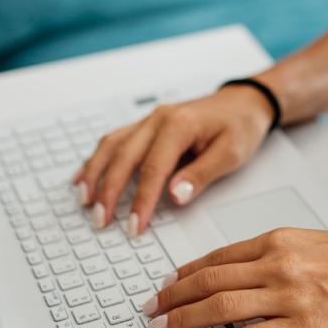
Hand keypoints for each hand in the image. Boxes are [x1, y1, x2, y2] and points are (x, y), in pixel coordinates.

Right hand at [74, 86, 273, 233]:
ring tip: (85, 202)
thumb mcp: (231, 153)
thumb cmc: (240, 125)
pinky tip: (84, 176)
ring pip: (111, 146)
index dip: (141, 200)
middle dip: (108, 192)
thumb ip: (201, 175)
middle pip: (123, 157)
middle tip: (101, 221)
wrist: (244, 101)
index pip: (153, 168)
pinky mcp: (146, 125)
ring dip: (95, 174)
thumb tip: (175, 195)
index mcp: (179, 125)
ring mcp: (149, 120)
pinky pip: (114, 141)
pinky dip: (97, 159)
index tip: (135, 226)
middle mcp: (158, 119)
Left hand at [140, 228, 327, 327]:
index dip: (184, 274)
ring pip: (219, 307)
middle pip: (208, 281)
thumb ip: (279, 256)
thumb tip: (245, 273)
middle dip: (172, 298)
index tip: (167, 286)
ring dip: (184, 321)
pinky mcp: (303, 327)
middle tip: (152, 311)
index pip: (217, 258)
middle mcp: (278, 263)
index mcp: (279, 240)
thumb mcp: (315, 244)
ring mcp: (289, 296)